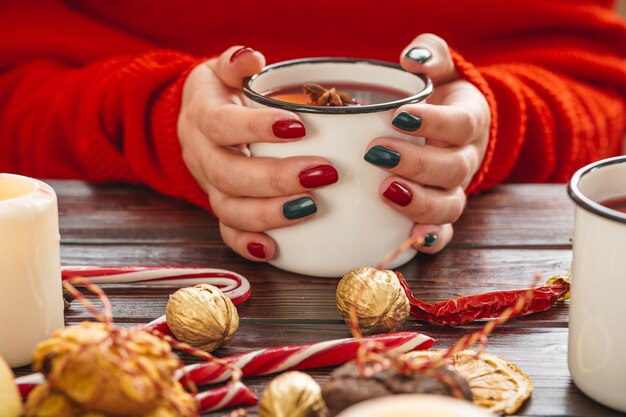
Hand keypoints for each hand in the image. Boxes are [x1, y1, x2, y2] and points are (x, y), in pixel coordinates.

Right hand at [177, 46, 338, 261]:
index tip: (299, 127)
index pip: (222, 124)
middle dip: (276, 178)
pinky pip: (227, 233)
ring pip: (229, 209)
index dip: (256, 128)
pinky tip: (275, 250)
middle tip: (323, 173)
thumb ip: (235, 63)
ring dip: (270, 213)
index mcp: (202, 118)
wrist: (196, 122)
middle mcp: (201, 156)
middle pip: (229, 175)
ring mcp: (209, 187)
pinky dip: (248, 245)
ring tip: (311, 206)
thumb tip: (251, 57)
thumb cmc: (222, 94)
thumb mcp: (223, 70)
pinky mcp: (220, 208)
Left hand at [364, 34, 489, 252]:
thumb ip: (431, 54)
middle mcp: (465, 159)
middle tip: (376, 153)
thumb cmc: (437, 96)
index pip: (460, 124)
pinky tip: (411, 240)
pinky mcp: (441, 214)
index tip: (399, 116)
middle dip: (415, 164)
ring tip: (385, 191)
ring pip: (449, 206)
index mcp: (468, 121)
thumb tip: (411, 58)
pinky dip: (431, 240)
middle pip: (452, 169)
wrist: (452, 125)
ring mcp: (455, 190)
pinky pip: (444, 233)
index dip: (434, 122)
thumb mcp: (440, 67)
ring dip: (418, 203)